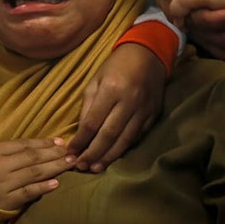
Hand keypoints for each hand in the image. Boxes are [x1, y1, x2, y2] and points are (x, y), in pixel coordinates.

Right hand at [0, 138, 74, 223]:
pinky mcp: (4, 202)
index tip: (59, 142)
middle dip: (54, 154)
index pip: (22, 144)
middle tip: (71, 151)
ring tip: (70, 164)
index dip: (42, 143)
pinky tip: (56, 183)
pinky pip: (28, 192)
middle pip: (32, 157)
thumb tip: (27, 151)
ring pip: (34, 172)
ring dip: (55, 168)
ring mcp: (1, 184)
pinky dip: (43, 187)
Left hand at [68, 43, 164, 171]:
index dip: (81, 140)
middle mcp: (129, 102)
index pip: (92, 122)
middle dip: (93, 153)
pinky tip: (113, 156)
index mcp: (111, 90)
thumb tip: (81, 133)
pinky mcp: (154, 116)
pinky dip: (124, 148)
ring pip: (125, 140)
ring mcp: (144, 110)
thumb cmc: (115, 66)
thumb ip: (88, 106)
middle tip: (81, 167)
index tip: (70, 152)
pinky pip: (138, 137)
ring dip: (109, 157)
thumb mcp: (95, 80)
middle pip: (109, 135)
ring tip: (95, 168)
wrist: (148, 55)